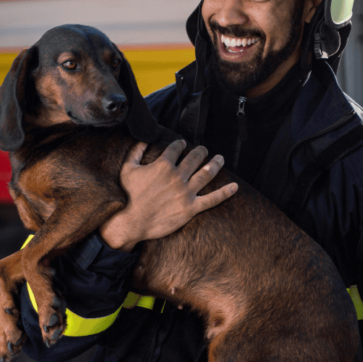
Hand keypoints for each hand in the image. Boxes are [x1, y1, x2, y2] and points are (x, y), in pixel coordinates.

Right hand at [100, 139, 237, 251]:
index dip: (180, 144)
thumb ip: (135, 152)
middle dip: (201, 151)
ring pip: (206, 173)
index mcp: (163, 165)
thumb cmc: (128, 195)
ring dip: (216, 164)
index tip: (183, 144)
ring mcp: (186, 192)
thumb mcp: (127, 170)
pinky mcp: (191, 208)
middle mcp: (177, 176)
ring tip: (220, 158)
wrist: (132, 222)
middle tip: (204, 149)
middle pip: (195, 158)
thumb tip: (143, 139)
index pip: (177, 148)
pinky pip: (212, 199)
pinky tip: (234, 187)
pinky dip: (225, 193)